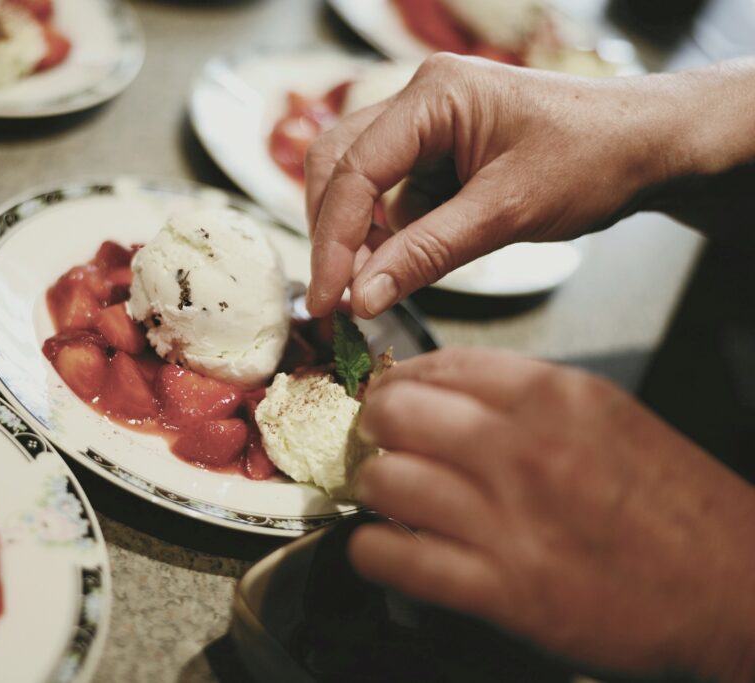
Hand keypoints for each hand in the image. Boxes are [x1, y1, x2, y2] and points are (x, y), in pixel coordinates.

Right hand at [305, 53, 697, 317]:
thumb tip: (361, 296)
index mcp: (432, 95)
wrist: (649, 145)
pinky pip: (391, 193)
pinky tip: (404, 260)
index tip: (327, 300)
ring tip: (373, 285)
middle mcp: (419, 99)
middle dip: (332, 234)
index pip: (353, 170)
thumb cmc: (593, 159)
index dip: (332, 241)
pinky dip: (389, 232)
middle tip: (336, 298)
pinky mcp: (437, 151)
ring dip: (358, 235)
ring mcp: (426, 124)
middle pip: (337, 165)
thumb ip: (426, 253)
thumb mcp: (506, 212)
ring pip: (358, 181)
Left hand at [349, 347, 754, 681]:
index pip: (437, 365)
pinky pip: (393, 556)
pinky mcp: (502, 589)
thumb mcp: (607, 416)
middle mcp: (525, 449)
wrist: (734, 586)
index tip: (389, 396)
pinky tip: (385, 546)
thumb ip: (524, 398)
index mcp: (553, 397)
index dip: (399, 381)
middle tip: (379, 443)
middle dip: (375, 427)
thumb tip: (443, 390)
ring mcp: (510, 520)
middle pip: (395, 413)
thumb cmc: (674, 504)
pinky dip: (372, 550)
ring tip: (386, 497)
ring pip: (385, 480)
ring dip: (372, 488)